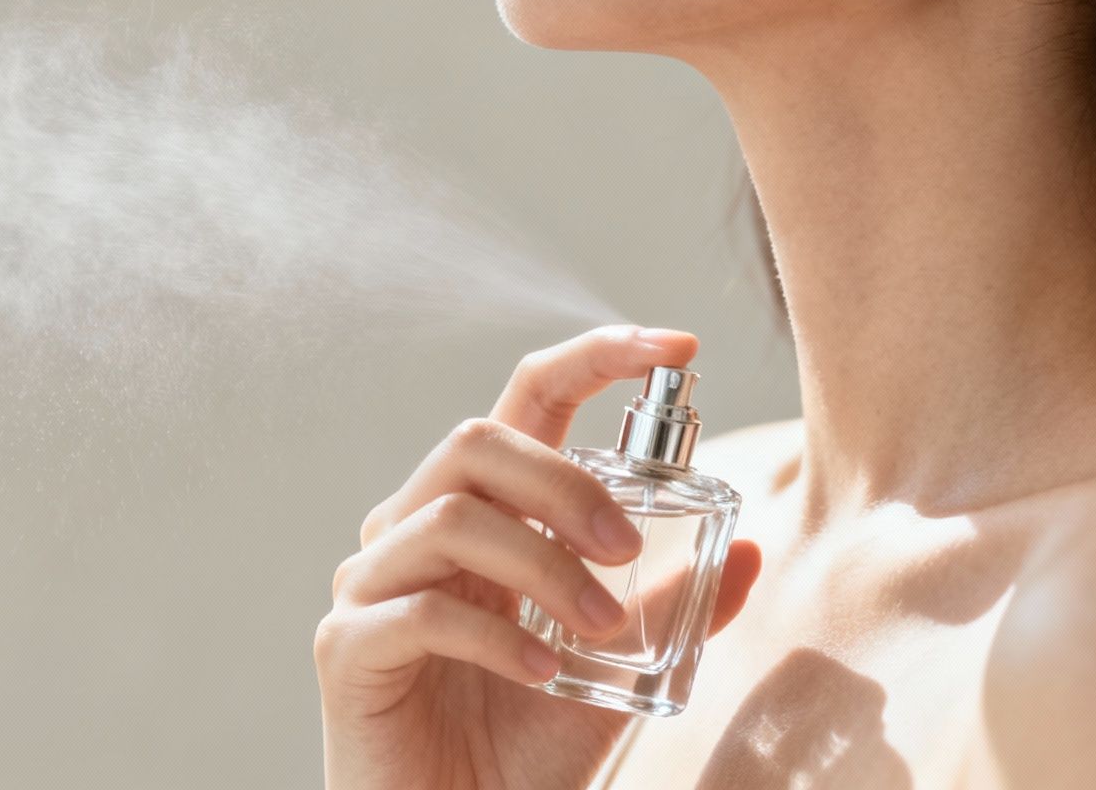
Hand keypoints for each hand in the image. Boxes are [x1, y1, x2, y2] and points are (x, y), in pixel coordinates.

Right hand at [314, 325, 764, 789]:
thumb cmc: (517, 749)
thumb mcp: (615, 671)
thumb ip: (668, 608)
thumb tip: (748, 549)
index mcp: (479, 515)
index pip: (526, 400)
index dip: (595, 357)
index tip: (677, 346)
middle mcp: (413, 530)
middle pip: (477, 440)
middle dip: (565, 482)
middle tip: (628, 551)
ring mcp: (371, 585)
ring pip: (453, 517)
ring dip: (544, 566)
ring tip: (600, 631)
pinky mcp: (347, 647)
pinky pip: (421, 611)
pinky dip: (497, 639)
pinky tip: (542, 675)